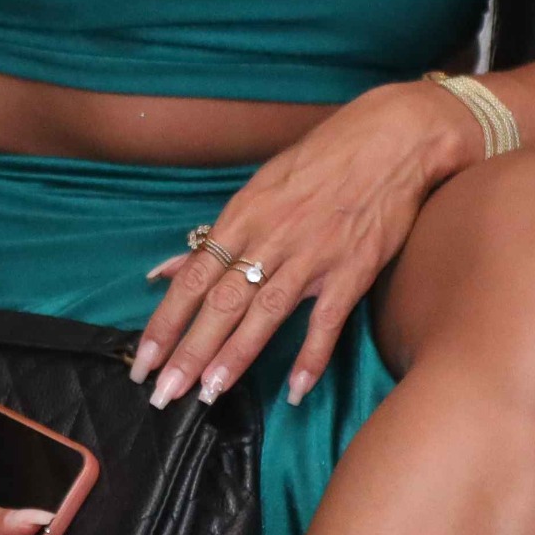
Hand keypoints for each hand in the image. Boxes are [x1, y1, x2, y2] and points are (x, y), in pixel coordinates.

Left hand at [136, 80, 478, 409]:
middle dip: (188, 351)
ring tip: (209, 394)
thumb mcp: (258, 190)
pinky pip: (328, 320)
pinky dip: (312, 355)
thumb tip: (165, 272)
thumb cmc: (320, 162)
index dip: (165, 323)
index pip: (192, 281)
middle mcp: (270, 239)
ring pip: (264, 313)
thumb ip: (213, 239)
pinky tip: (296, 389)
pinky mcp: (354, 269)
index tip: (143, 360)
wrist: (391, 141)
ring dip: (235, 356)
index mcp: (241, 218)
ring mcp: (313, 256)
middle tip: (163, 392)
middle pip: (221, 303)